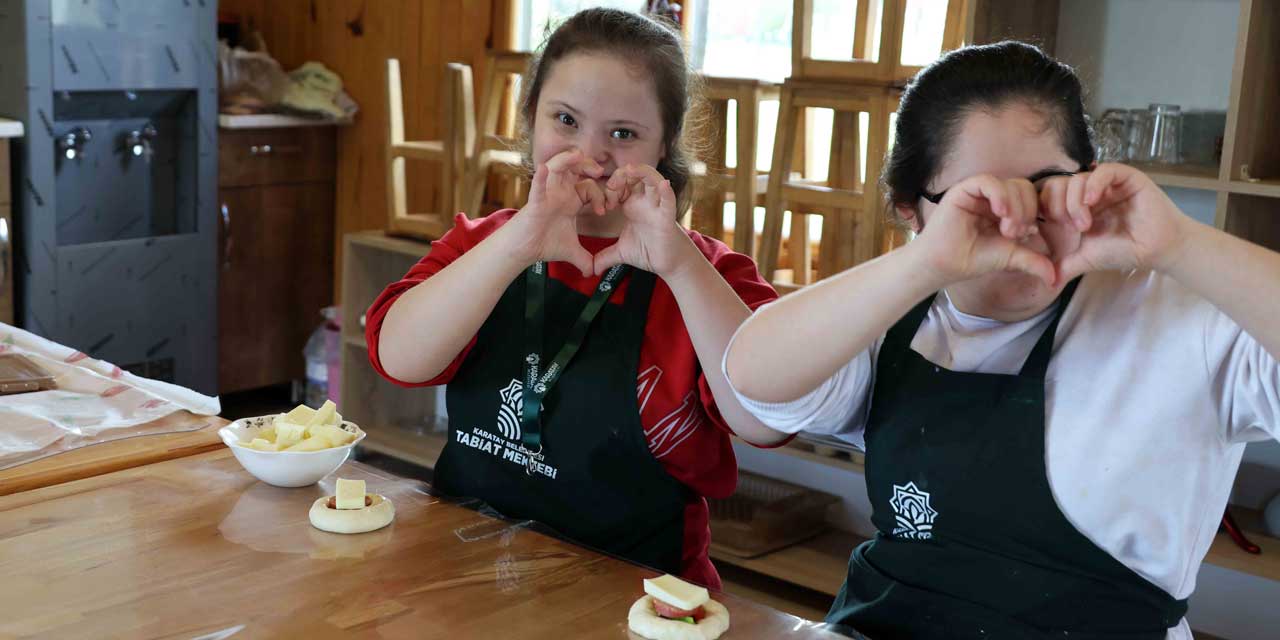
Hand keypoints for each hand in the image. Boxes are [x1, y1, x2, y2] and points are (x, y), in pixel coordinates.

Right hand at [510, 148, 608, 275]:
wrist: (524, 251)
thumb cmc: (544, 244)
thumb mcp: (571, 251)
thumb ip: (585, 260)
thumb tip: (593, 273)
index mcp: (570, 200)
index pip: (590, 187)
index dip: (601, 196)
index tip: (604, 211)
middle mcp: (559, 193)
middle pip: (574, 168)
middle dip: (587, 165)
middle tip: (599, 171)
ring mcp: (547, 195)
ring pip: (556, 168)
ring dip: (566, 160)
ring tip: (577, 156)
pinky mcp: (535, 203)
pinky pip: (537, 187)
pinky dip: (540, 178)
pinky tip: (544, 169)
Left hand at [592, 164, 696, 277]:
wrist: (668, 264)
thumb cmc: (648, 252)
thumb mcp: (621, 252)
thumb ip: (604, 257)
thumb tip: (591, 269)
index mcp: (632, 206)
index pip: (620, 186)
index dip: (609, 189)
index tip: (603, 206)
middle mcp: (645, 202)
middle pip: (635, 176)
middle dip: (622, 175)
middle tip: (611, 185)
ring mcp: (657, 207)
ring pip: (653, 180)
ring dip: (642, 172)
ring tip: (630, 170)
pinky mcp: (667, 217)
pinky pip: (668, 200)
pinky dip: (666, 191)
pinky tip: (663, 184)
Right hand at [911, 174, 1055, 286]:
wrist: (945, 265)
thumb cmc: (972, 259)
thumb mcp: (1010, 257)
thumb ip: (1033, 261)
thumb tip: (1055, 279)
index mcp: (1005, 209)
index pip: (1031, 198)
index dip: (1034, 213)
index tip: (1026, 235)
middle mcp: (993, 197)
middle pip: (1024, 188)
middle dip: (1027, 211)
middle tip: (1015, 233)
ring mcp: (979, 192)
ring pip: (1010, 184)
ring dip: (1015, 207)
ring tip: (1006, 229)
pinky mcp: (964, 189)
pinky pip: (988, 181)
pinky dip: (999, 194)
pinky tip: (999, 212)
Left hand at [1038, 163, 1191, 280]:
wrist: (1156, 250)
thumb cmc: (1122, 251)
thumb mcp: (1086, 259)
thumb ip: (1064, 266)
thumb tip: (1046, 283)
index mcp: (1075, 206)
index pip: (1047, 195)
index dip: (1044, 209)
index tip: (1054, 230)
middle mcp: (1088, 192)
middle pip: (1058, 184)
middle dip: (1058, 206)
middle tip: (1074, 228)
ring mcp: (1106, 183)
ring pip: (1078, 179)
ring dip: (1074, 201)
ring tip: (1084, 224)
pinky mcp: (1125, 177)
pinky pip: (1103, 170)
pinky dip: (1093, 184)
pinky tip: (1091, 201)